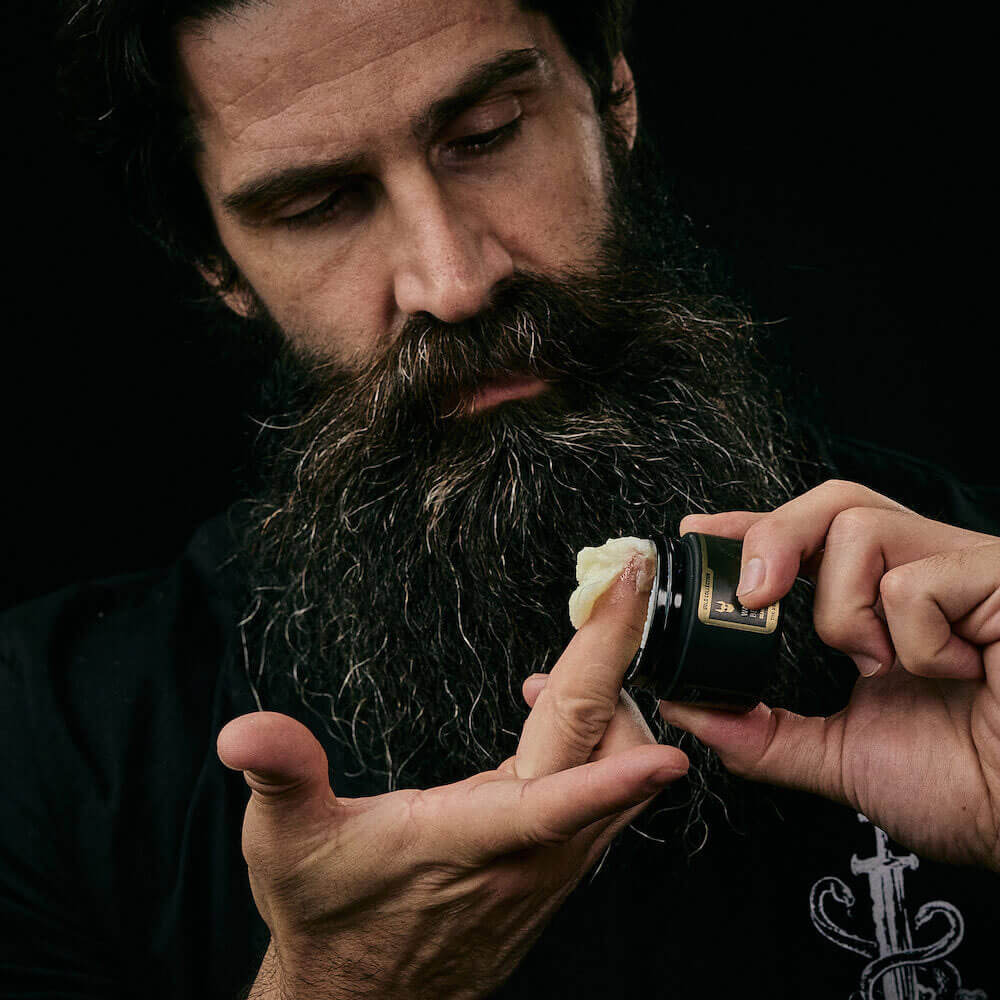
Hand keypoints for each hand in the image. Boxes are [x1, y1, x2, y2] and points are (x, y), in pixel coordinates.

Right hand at [219, 553, 687, 999]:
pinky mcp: (556, 865)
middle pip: (604, 749)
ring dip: (613, 699)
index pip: (556, 803)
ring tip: (573, 654)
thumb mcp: (287, 842)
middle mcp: (530, 855)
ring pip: (619, 771)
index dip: (614, 775)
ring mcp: (553, 864)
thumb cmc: (329, 916)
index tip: (672, 742)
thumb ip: (278, 775)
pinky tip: (548, 711)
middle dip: (622, 660)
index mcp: (472, 841)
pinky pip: (604, 790)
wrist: (361, 992)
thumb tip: (245, 732)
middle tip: (623, 586)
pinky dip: (599, 737)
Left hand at [659, 479, 999, 870]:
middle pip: (834, 502)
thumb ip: (764, 735)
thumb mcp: (841, 758)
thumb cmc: (970, 788)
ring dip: (846, 611)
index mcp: (883, 607)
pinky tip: (955, 673)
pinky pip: (915, 582)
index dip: (752, 525)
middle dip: (774, 537)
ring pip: (860, 528)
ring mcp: (963, 571)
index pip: (811, 537)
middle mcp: (922, 574)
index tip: (700, 534)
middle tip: (755, 596)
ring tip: (882, 663)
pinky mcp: (998, 579)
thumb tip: (690, 708)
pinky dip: (915, 642)